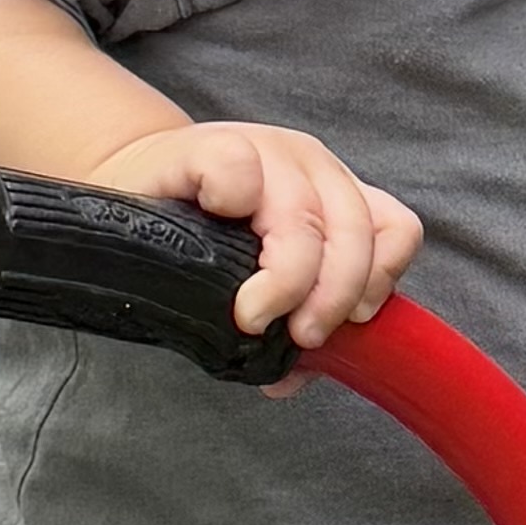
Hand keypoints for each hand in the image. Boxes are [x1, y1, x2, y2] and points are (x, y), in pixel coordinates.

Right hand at [94, 119, 423, 353]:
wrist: (131, 189)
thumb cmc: (200, 241)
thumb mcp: (259, 282)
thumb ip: (288, 324)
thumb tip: (288, 381)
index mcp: (336, 198)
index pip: (395, 229)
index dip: (380, 279)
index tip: (351, 323)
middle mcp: (312, 168)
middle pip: (354, 233)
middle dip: (333, 297)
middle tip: (301, 338)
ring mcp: (264, 151)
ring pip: (303, 216)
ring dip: (285, 278)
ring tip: (253, 316)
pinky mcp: (211, 144)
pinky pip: (238, 171)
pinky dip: (232, 202)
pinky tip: (211, 231)